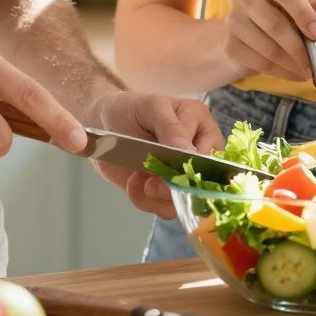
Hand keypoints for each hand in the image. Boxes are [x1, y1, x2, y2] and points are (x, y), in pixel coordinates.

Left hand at [86, 91, 223, 219]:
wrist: (102, 124)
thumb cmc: (131, 108)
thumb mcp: (151, 107)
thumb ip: (172, 128)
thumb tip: (189, 153)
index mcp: (203, 128)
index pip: (212, 158)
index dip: (195, 169)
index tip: (172, 169)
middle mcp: (198, 155)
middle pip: (201, 185)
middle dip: (173, 187)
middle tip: (150, 182)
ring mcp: (180, 176)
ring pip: (183, 201)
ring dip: (156, 196)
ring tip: (137, 179)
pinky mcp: (162, 190)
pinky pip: (163, 208)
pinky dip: (145, 200)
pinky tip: (133, 182)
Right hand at [220, 0, 315, 84]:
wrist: (244, 38)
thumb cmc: (278, 20)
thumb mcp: (297, 13)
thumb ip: (313, 10)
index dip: (303, 13)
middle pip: (276, 25)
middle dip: (299, 49)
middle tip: (314, 65)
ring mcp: (233, 21)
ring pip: (269, 48)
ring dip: (292, 64)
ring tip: (306, 72)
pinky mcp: (229, 45)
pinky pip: (259, 62)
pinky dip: (280, 72)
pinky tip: (292, 74)